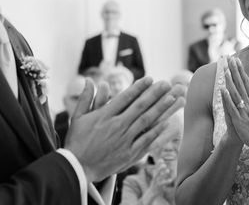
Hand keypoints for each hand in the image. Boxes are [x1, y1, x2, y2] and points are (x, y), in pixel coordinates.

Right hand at [65, 77, 184, 181]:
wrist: (77, 169)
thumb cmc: (76, 142)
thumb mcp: (78, 117)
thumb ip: (85, 98)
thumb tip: (89, 80)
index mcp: (105, 115)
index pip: (126, 97)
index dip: (139, 87)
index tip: (150, 78)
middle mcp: (117, 125)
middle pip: (140, 106)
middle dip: (155, 93)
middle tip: (166, 84)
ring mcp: (125, 140)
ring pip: (147, 121)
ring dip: (161, 108)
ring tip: (172, 98)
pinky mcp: (129, 154)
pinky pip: (146, 140)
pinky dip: (158, 131)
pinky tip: (167, 122)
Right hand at [142, 161, 173, 201]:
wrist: (151, 193)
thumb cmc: (155, 184)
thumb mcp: (156, 177)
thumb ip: (159, 171)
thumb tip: (162, 164)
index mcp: (154, 175)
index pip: (156, 168)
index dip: (158, 164)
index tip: (161, 159)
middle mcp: (155, 178)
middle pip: (157, 173)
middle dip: (160, 168)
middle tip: (164, 165)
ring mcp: (156, 183)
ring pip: (160, 178)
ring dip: (164, 174)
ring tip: (168, 170)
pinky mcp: (158, 187)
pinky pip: (162, 184)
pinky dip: (166, 181)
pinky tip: (171, 179)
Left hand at [220, 56, 248, 154]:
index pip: (245, 80)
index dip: (240, 69)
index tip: (235, 58)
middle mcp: (248, 101)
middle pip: (240, 83)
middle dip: (234, 71)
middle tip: (229, 59)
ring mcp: (243, 109)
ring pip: (235, 92)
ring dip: (230, 81)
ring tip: (225, 71)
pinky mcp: (238, 118)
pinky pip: (231, 106)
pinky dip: (227, 98)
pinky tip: (223, 90)